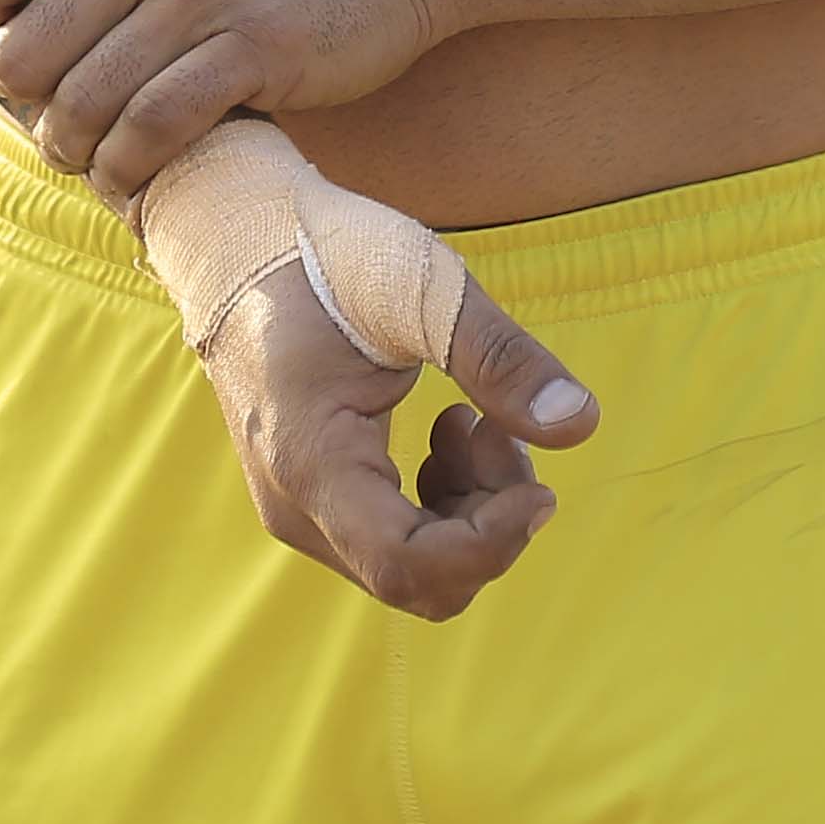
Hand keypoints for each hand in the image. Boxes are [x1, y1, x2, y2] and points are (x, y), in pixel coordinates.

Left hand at [0, 0, 447, 197]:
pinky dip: (131, 170)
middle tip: (69, 113)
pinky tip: (138, 171)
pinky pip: (153, 131)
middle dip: (33, 103)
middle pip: (19, 56)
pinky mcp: (257, 46)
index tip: (41, 40)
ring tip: (98, 152)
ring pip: (82, 105)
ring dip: (79, 150)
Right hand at [184, 245, 596, 621]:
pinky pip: (400, 541)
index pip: (407, 564)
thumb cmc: (326, 257)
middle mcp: (297, 506)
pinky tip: (451, 430)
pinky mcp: (319, 498)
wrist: (242, 244)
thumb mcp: (423, 290)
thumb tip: (582, 424)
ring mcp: (303, 508)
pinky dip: (447, 502)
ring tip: (477, 420)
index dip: (490, 544)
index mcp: (311, 460)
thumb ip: (499, 359)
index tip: (542, 489)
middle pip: (419, 579)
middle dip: (489, 520)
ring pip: (416, 567)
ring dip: (473, 508)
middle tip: (498, 429)